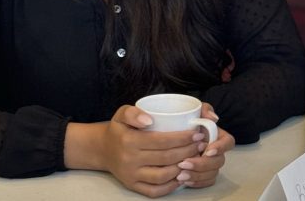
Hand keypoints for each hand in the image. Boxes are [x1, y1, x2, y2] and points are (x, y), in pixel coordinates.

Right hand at [65, 104, 204, 197]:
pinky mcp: (133, 186)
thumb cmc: (118, 129)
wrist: (102, 149)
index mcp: (129, 141)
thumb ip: (134, 112)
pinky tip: (182, 175)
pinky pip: (155, 191)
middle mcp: (130, 160)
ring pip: (163, 176)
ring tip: (194, 158)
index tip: (197, 133)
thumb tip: (149, 120)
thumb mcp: (122, 113)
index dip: (183, 138)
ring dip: (183, 168)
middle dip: (188, 151)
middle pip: (166, 158)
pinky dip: (171, 186)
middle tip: (201, 144)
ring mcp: (132, 175)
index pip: (162, 141)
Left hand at [173, 103, 235, 188]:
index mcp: (219, 136)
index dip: (221, 148)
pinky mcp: (204, 174)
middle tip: (184, 163)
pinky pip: (206, 182)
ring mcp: (211, 164)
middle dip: (202, 164)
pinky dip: (196, 183)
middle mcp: (217, 151)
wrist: (173, 130)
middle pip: (219, 161)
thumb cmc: (187, 120)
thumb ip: (205, 109)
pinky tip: (184, 181)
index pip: (228, 142)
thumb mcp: (195, 110)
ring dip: (197, 175)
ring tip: (180, 175)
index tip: (207, 150)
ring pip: (212, 174)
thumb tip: (213, 118)